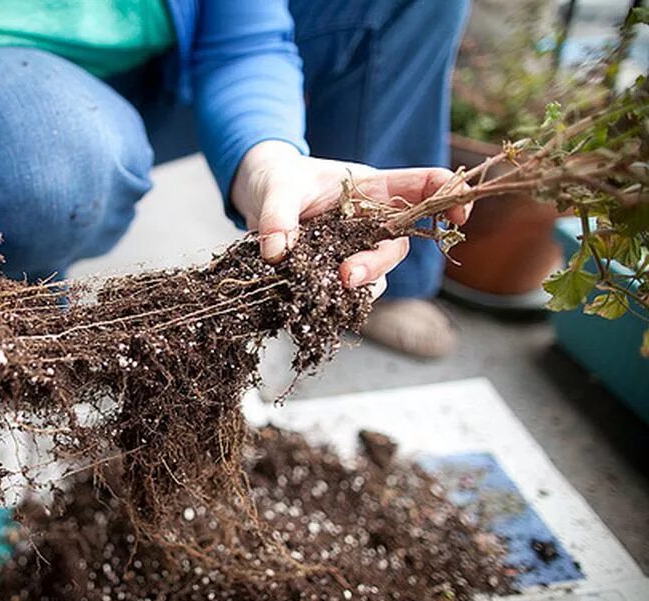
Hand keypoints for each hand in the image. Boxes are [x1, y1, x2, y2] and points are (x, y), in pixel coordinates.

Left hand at [231, 141, 471, 298]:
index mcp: (370, 189)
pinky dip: (338, 300)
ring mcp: (355, 248)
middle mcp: (371, 221)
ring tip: (332, 290)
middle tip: (347, 276)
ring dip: (360, 286)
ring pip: (376, 274)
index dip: (447, 197)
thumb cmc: (277, 181)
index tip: (459, 215)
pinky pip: (348, 293)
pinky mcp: (334, 271)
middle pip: (396, 245)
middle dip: (377, 262)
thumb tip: (277, 253)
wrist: (257, 195)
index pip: (421, 187)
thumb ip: (277, 217)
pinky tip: (319, 302)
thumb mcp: (274, 189)